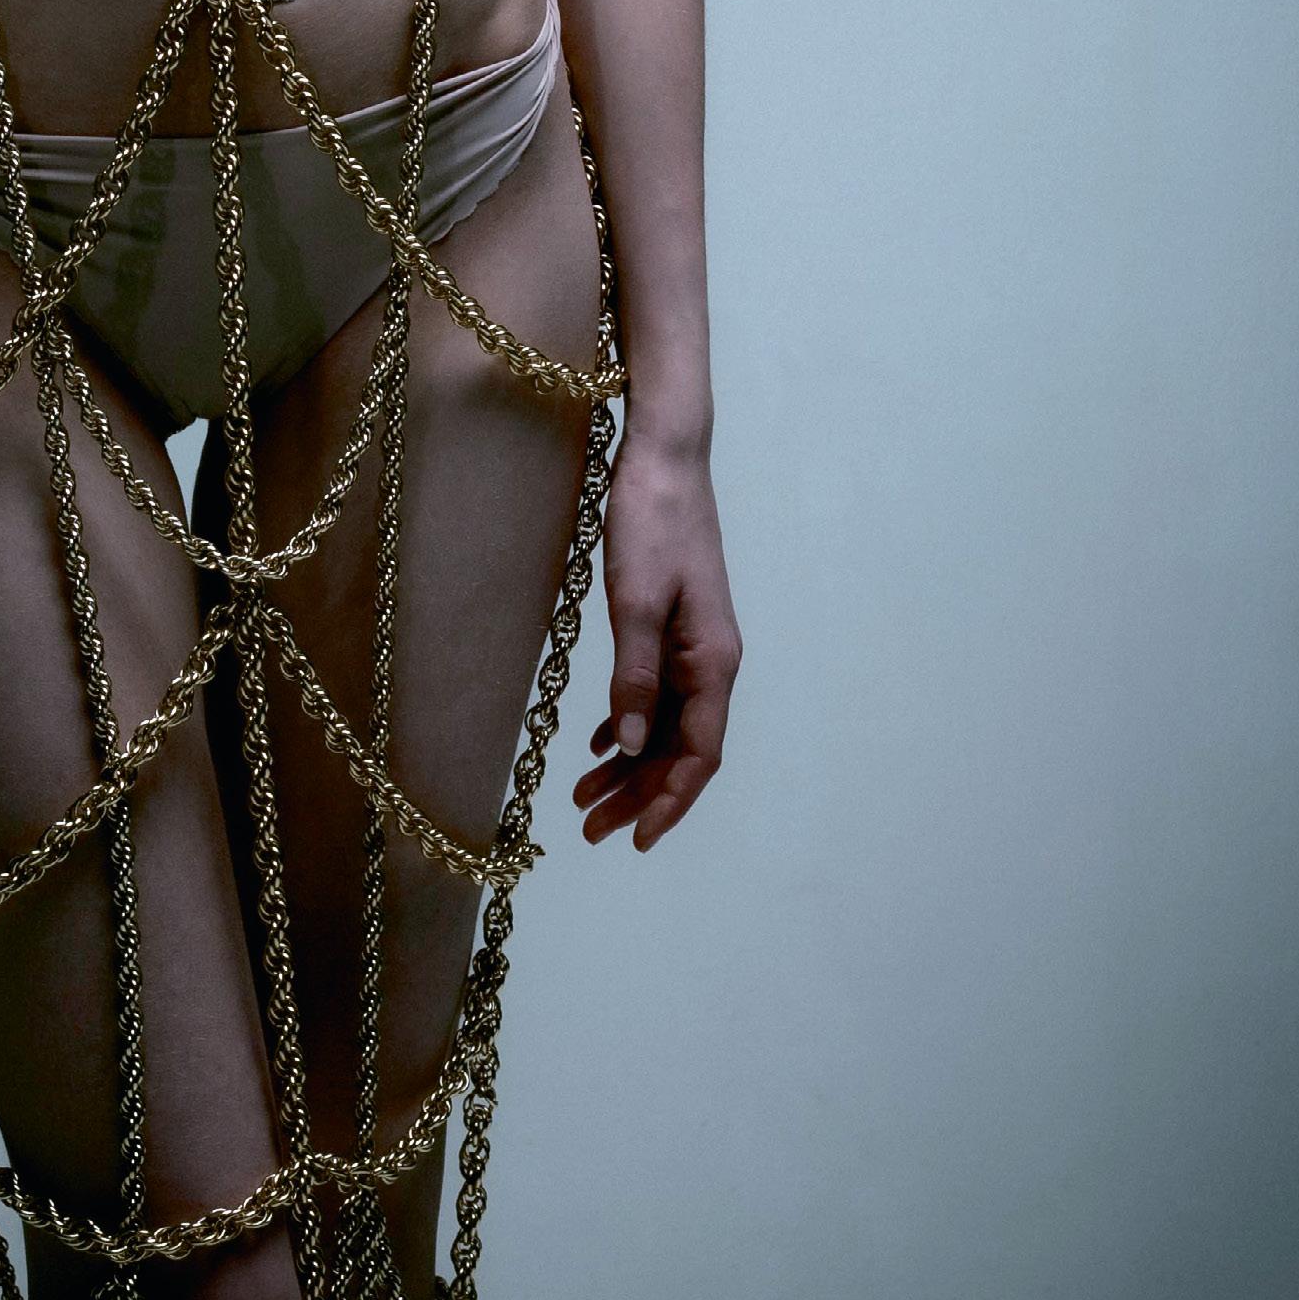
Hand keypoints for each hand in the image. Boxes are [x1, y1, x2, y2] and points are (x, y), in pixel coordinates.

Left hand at [574, 423, 739, 849]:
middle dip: (640, 794)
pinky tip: (601, 742)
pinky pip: (657, 694)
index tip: (636, 841)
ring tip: (584, 798)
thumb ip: (636, 677)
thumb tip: (634, 746)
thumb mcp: (634, 602)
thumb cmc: (652, 522)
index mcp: (714, 662)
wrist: (663, 458)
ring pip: (667, 725)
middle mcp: (713, 662)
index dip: (669, 802)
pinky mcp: (674, 627)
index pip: (699, 754)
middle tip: (590, 830)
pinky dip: (630, 723)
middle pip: (681, 749)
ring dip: (630, 764)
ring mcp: (694, 645)